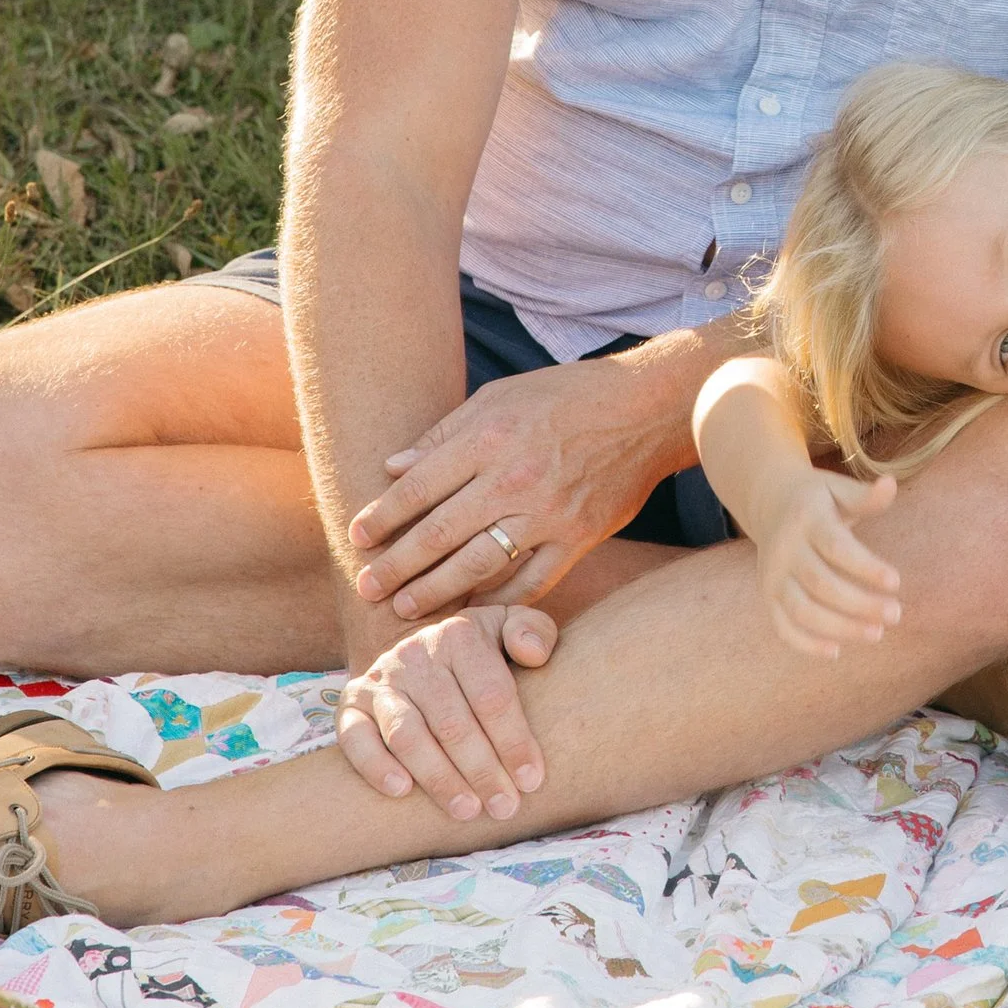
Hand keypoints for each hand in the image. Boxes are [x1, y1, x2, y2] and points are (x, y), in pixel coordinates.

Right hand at [336, 602, 556, 818]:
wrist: (421, 655)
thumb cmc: (481, 656)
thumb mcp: (509, 630)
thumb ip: (534, 631)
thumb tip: (532, 653)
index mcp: (459, 635)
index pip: (492, 695)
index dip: (514, 741)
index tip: (531, 780)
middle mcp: (415, 654)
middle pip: (452, 722)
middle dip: (482, 770)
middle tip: (505, 807)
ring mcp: (380, 680)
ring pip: (408, 735)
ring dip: (439, 778)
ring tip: (467, 810)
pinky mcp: (350, 705)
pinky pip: (356, 738)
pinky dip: (376, 766)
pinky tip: (403, 792)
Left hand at [346, 340, 695, 622]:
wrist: (649, 408)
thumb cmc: (568, 395)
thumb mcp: (500, 396)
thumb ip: (445, 434)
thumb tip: (394, 468)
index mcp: (489, 438)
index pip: (417, 488)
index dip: (382, 517)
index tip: (358, 537)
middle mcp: (513, 479)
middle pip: (437, 535)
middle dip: (395, 567)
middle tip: (365, 589)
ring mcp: (548, 515)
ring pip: (477, 566)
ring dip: (434, 592)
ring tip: (404, 608)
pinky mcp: (578, 539)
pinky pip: (530, 582)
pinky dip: (496, 601)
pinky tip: (470, 612)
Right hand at [755, 467, 902, 656]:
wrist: (770, 502)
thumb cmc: (818, 498)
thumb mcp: (839, 489)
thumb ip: (866, 496)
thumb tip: (891, 484)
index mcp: (806, 520)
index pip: (837, 548)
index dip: (866, 567)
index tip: (897, 583)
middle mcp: (785, 550)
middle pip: (821, 585)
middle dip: (860, 604)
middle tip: (896, 615)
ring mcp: (773, 576)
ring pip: (802, 611)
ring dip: (839, 627)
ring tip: (876, 634)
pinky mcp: (768, 596)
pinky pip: (782, 626)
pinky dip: (805, 644)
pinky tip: (837, 651)